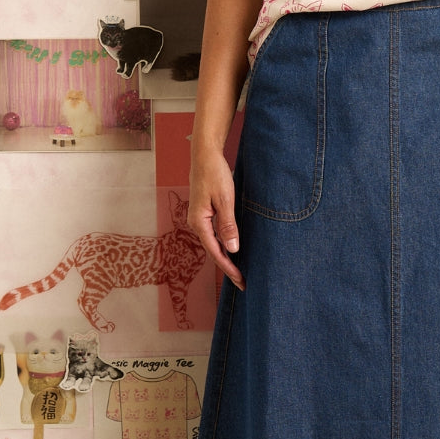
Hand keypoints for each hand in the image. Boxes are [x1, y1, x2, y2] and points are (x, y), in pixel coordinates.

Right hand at [188, 147, 244, 290]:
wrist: (205, 155)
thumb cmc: (215, 174)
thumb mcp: (225, 199)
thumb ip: (228, 225)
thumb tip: (232, 249)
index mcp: (199, 222)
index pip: (216, 252)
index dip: (229, 268)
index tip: (241, 280)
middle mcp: (196, 223)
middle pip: (213, 251)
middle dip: (228, 268)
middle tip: (243, 283)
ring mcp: (199, 219)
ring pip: (214, 244)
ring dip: (226, 258)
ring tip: (240, 272)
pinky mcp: (204, 213)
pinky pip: (214, 234)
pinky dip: (224, 245)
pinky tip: (233, 251)